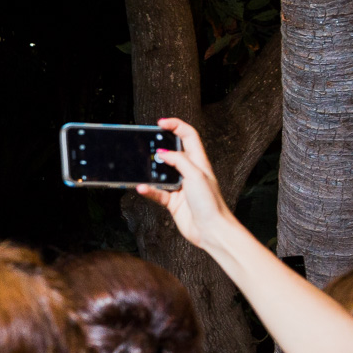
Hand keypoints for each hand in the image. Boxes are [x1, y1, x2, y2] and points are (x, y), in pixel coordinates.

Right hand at [135, 118, 236, 251]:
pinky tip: (142, 188)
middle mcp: (189, 172)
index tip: (161, 123)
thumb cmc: (210, 202)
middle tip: (146, 144)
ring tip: (141, 167)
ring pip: (161, 173)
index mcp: (199, 162)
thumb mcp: (196, 175)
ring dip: (150, 171)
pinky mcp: (172, 201)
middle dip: (159, 147)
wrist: (211, 229)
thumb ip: (179, 161)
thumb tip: (163, 154)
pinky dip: (148, 190)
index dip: (176, 126)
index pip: (188, 136)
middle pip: (172, 152)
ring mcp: (180, 186)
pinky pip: (156, 192)